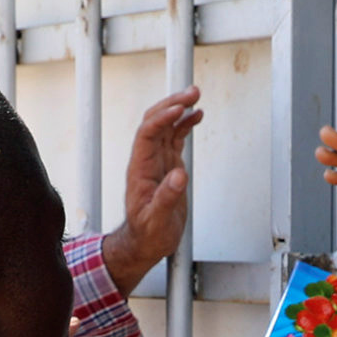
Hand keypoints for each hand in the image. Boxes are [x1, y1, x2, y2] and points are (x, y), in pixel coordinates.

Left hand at [101, 87, 204, 294]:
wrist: (146, 243)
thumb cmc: (147, 234)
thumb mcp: (156, 222)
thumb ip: (166, 198)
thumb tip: (178, 175)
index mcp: (139, 170)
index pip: (147, 134)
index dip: (162, 119)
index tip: (179, 110)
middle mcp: (147, 160)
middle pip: (155, 122)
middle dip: (172, 104)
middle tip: (192, 93)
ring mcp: (157, 161)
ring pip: (166, 126)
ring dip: (179, 109)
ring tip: (196, 96)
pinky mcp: (168, 165)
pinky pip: (175, 138)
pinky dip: (185, 124)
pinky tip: (196, 115)